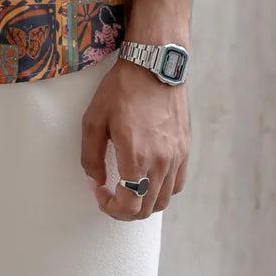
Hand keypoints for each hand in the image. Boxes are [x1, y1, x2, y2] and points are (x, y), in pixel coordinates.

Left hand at [81, 58, 188, 220]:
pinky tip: (148, 177)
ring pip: (163, 200)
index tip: (101, 193)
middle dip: (125, 209)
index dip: (111, 208)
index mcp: (136, 156)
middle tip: (111, 194)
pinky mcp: (184, 149)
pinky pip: (177, 184)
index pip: (130, 206)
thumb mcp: (93, 119)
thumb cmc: (121, 89)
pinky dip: (162, 190)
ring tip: (128, 187)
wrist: (153, 66)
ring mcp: (176, 157)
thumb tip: (96, 181)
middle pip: (146, 208)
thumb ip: (91, 156)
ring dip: (143, 202)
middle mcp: (160, 162)